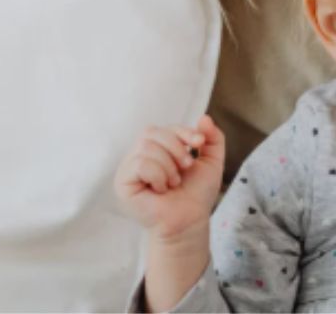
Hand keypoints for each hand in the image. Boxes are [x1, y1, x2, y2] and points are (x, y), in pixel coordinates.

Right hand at [114, 114, 224, 242]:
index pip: (164, 128)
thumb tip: (204, 117)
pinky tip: (160, 189)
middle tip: (186, 167)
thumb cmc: (197, 193)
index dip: (183, 131)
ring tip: (173, 182)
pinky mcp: (122, 183)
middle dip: (176, 147)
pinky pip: (139, 164)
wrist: (190, 220)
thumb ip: (213, 138)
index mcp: (157, 149)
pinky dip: (158, 175)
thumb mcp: (211, 161)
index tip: (199, 143)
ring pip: (146, 147)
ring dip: (168, 165)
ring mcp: (128, 169)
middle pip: (152, 132)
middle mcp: (139, 156)